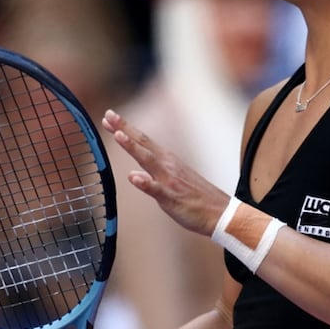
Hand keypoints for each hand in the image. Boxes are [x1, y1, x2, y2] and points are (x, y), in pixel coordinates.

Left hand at [101, 109, 228, 235]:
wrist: (220, 213)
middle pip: (143, 143)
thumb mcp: (171, 184)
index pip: (142, 142)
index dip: (125, 129)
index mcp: (166, 161)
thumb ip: (151, 178)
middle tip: (109, 115)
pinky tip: (134, 177)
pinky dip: (146, 182)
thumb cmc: (196, 199)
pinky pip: (157, 190)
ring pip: (148, 160)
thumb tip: (133, 174)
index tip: (109, 117)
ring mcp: (169, 180)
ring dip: (133, 147)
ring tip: (118, 135)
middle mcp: (167, 166)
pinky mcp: (172, 197)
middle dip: (125, 128)